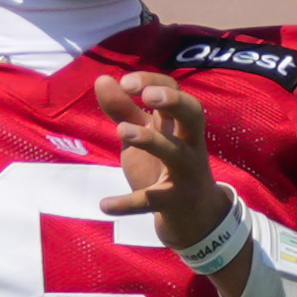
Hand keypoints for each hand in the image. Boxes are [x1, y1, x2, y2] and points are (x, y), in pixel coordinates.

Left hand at [94, 71, 226, 250]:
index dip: (153, 82)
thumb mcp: (144, 136)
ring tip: (120, 130)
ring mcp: (186, 173)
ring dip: (150, 140)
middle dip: (173, 101)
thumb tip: (102, 79)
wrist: (195, 217)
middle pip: (193, 114)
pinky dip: (128, 204)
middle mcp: (190, 144)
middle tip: (147, 96)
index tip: (126, 82)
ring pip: (175, 152)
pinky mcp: (176, 202)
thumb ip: (124, 110)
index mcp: (181, 125)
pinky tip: (104, 205)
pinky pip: (153, 201)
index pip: (175, 90)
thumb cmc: (165, 167)